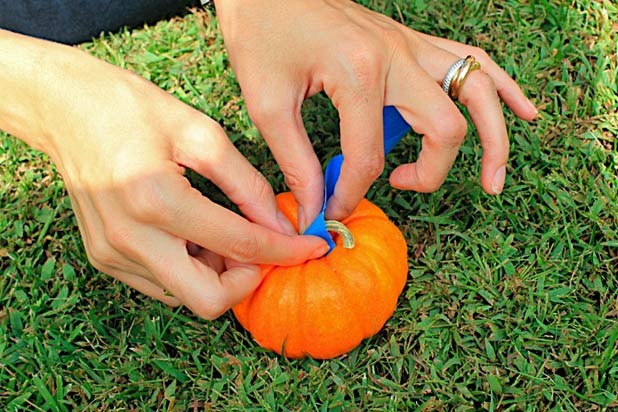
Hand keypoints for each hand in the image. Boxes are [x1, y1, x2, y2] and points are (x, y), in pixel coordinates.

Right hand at [0, 30, 327, 318]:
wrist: (65, 108)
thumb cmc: (133, 109)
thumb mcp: (201, 133)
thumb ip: (246, 184)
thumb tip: (281, 225)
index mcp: (156, 200)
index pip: (239, 245)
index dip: (284, 251)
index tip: (312, 247)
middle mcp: (129, 238)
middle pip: (208, 299)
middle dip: (247, 279)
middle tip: (263, 246)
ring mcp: (112, 254)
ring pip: (185, 295)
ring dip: (218, 273)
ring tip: (225, 231)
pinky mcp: (104, 258)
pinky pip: (162, 284)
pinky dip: (190, 268)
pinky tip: (196, 235)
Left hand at [214, 0, 536, 228]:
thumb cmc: (261, 34)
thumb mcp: (266, 103)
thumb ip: (295, 161)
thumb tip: (314, 208)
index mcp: (360, 73)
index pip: (370, 156)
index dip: (352, 192)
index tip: (334, 209)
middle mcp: (398, 56)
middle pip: (445, 128)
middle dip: (432, 173)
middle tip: (405, 190)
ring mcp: (411, 44)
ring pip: (477, 91)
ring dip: (494, 138)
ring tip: (493, 181)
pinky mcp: (412, 40)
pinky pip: (473, 61)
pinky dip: (502, 90)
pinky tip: (522, 112)